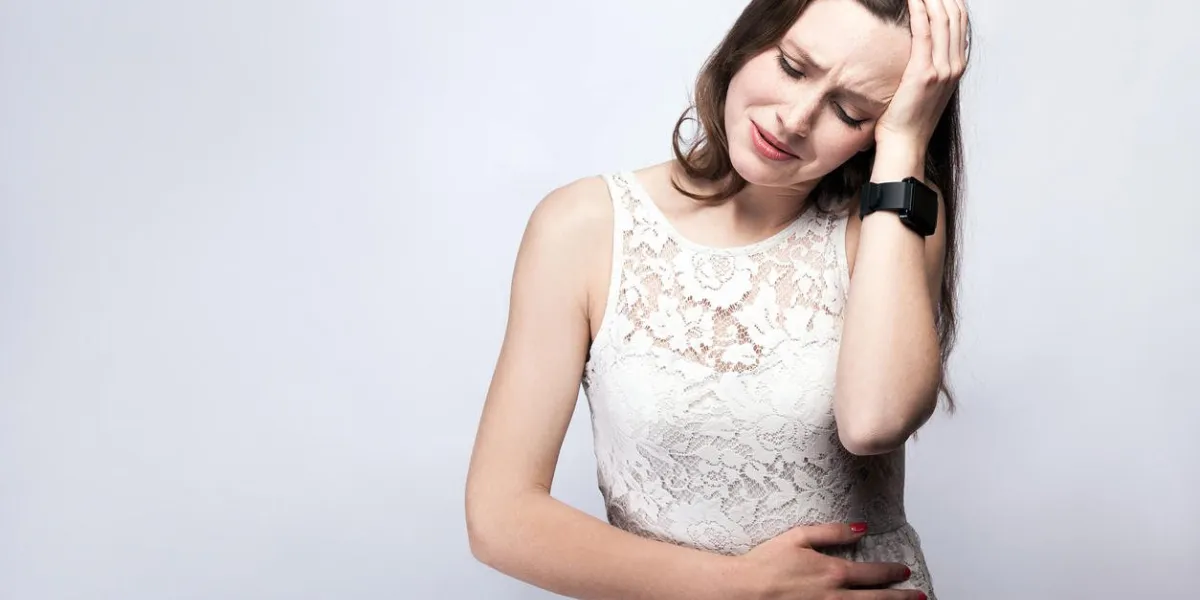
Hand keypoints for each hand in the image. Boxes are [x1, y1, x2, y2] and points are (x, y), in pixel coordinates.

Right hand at [732, 522, 925, 599]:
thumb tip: (860, 528)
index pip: (872, 574)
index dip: (891, 573)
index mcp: (833, 572)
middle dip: (902, 598)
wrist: (744, 589)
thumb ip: (832, 532)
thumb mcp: (798, 537)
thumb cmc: (766, 562)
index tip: (904, 572)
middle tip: (920, 597)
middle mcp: (835, 596)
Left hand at [875, 0, 969, 151]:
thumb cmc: (909, 118)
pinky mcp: (924, 73)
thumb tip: (926, 47)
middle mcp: (955, 65)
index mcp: (957, 66)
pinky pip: (924, 32)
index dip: (952, 0)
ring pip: (942, 20)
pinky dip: (918, 11)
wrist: (905, 143)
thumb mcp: (929, 88)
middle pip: (955, 16)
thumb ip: (933, 66)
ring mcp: (942, 69)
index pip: (960, 22)